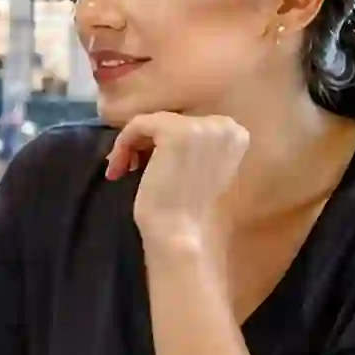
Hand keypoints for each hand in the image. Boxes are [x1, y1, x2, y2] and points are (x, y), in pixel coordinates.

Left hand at [106, 112, 249, 251]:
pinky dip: (123, 143)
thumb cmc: (187, 209)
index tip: (148, 163)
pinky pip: (137, 124)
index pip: (188, 124)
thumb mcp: (200, 168)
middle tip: (129, 167)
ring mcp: (202, 127)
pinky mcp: (175, 132)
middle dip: (146, 143)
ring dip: (132, 145)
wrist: (180, 234)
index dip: (162, 142)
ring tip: (121, 170)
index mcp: (236, 134)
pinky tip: (118, 169)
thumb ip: (193, 145)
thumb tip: (159, 131)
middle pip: (170, 120)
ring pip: (152, 122)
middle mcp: (225, 125)